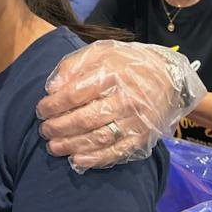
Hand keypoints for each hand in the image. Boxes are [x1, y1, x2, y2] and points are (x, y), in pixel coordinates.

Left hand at [35, 41, 205, 172]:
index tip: (41, 109)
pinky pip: (117, 152)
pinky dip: (95, 159)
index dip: (55, 104)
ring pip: (99, 138)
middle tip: (44, 130)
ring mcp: (136, 120)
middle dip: (59, 127)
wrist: (169, 78)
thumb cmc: (127, 64)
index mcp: (113, 73)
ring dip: (72, 145)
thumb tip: (52, 88)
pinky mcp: (143, 137)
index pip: (76, 93)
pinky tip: (76, 160)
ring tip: (53, 147)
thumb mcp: (101, 52)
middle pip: (86, 118)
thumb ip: (74, 65)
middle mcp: (127, 98)